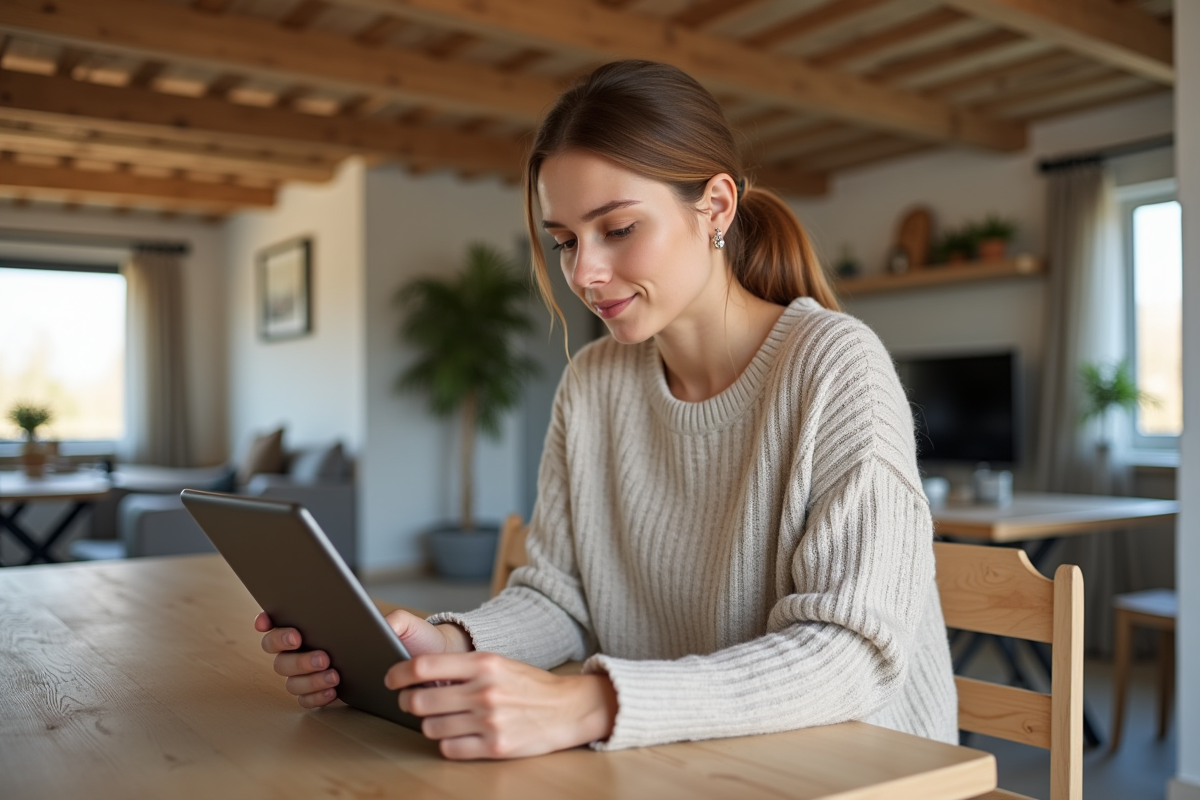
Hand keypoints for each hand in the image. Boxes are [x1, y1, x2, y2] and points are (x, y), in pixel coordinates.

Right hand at [254, 610, 470, 708]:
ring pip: (289, 678)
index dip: (267, 620)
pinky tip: (332, 692)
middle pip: (279, 653)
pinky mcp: (328, 693)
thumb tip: (375, 626)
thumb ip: (391, 621)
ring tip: (334, 674)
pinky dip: (314, 697)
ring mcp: (317, 672)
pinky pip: (305, 700)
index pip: (282, 619)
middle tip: (322, 654)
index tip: (267, 621)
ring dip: (306, 677)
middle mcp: (314, 646)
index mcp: (325, 622)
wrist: (428, 665)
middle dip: (292, 654)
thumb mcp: (407, 623)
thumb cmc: (413, 638)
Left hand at [385, 652, 617, 759]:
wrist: (568, 708)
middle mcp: (484, 691)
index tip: (391, 678)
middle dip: (407, 702)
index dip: (399, 673)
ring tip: (439, 718)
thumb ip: (462, 668)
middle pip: (420, 700)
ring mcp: (489, 721)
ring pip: (431, 727)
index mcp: (484, 664)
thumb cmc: (529, 685)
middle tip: (409, 702)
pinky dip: (446, 743)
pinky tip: (456, 735)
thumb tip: (418, 675)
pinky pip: (449, 749)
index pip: (425, 665)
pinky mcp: (494, 747)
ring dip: (428, 724)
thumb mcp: (498, 663)